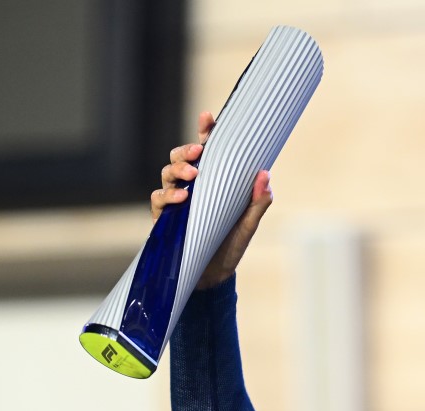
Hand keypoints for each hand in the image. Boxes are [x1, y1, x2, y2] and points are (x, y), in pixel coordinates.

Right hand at [151, 111, 274, 289]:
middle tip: (198, 152)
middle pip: (180, 158)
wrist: (215, 276)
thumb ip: (258, 202)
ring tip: (192, 175)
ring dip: (177, 170)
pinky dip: (167, 196)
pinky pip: (158, 200)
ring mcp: (175, 202)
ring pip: (167, 174)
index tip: (208, 118)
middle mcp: (191, 187)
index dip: (205, 133)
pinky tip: (181, 199)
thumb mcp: (249, 224)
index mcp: (212, 182)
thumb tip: (266, 175)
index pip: (208, 152)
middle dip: (186, 151)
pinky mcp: (164, 219)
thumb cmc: (231, 245)